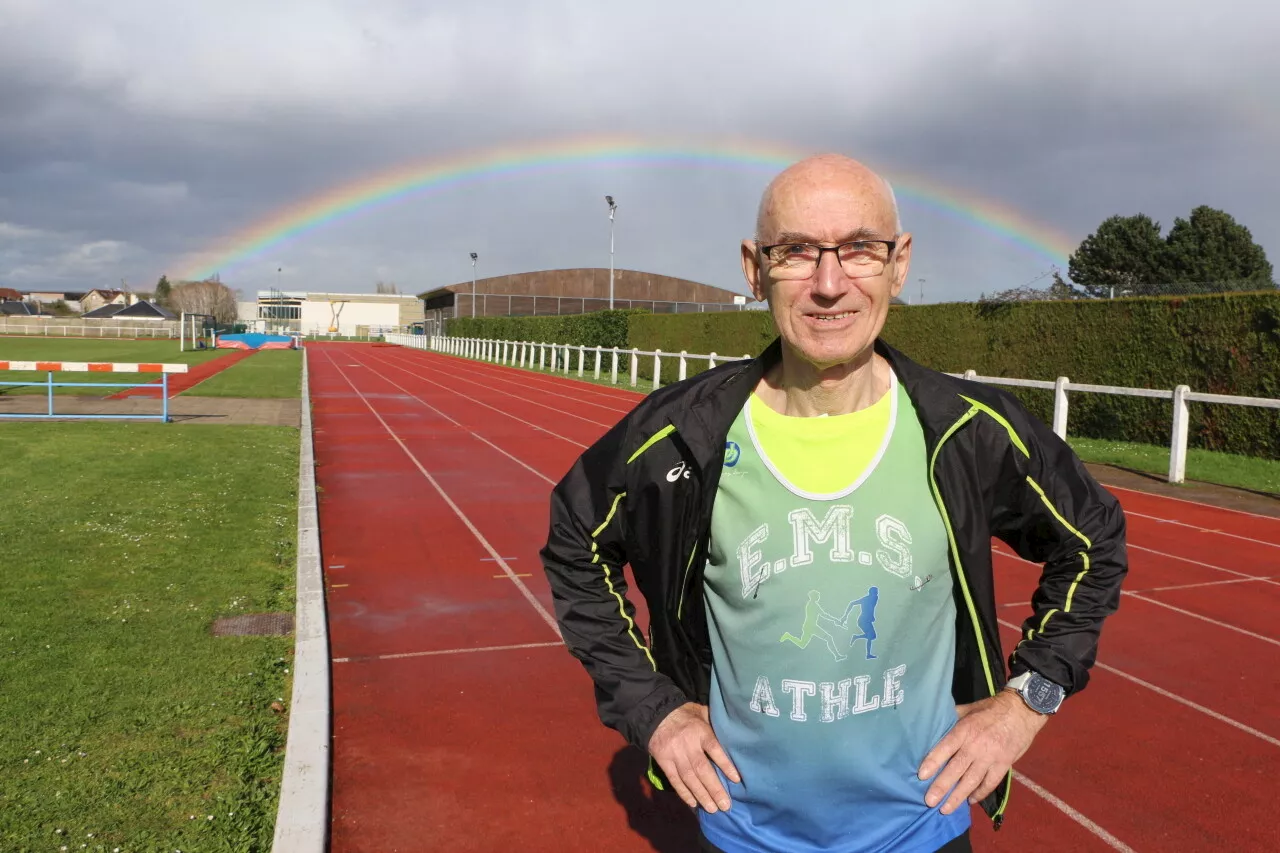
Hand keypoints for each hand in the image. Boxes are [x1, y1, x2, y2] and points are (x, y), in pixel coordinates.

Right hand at [647, 702, 739, 813]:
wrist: (656, 715)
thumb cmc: (685, 715)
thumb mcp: (701, 712)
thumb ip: (714, 723)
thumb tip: (733, 732)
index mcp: (700, 731)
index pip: (714, 748)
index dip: (725, 764)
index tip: (736, 780)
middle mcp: (687, 744)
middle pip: (702, 769)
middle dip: (714, 788)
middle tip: (725, 805)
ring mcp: (674, 754)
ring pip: (689, 778)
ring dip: (701, 795)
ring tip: (712, 809)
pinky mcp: (664, 762)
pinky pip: (674, 780)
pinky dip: (683, 792)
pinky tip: (693, 803)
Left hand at [917, 690, 1048, 814]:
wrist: (1022, 711)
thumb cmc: (991, 709)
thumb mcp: (969, 709)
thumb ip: (952, 718)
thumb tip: (934, 723)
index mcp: (965, 730)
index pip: (945, 747)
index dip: (933, 761)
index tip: (922, 775)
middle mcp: (976, 746)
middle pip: (956, 768)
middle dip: (942, 786)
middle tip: (930, 801)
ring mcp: (991, 757)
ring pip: (972, 780)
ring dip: (958, 796)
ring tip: (945, 809)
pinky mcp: (1004, 764)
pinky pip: (990, 783)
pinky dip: (980, 793)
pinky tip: (970, 801)